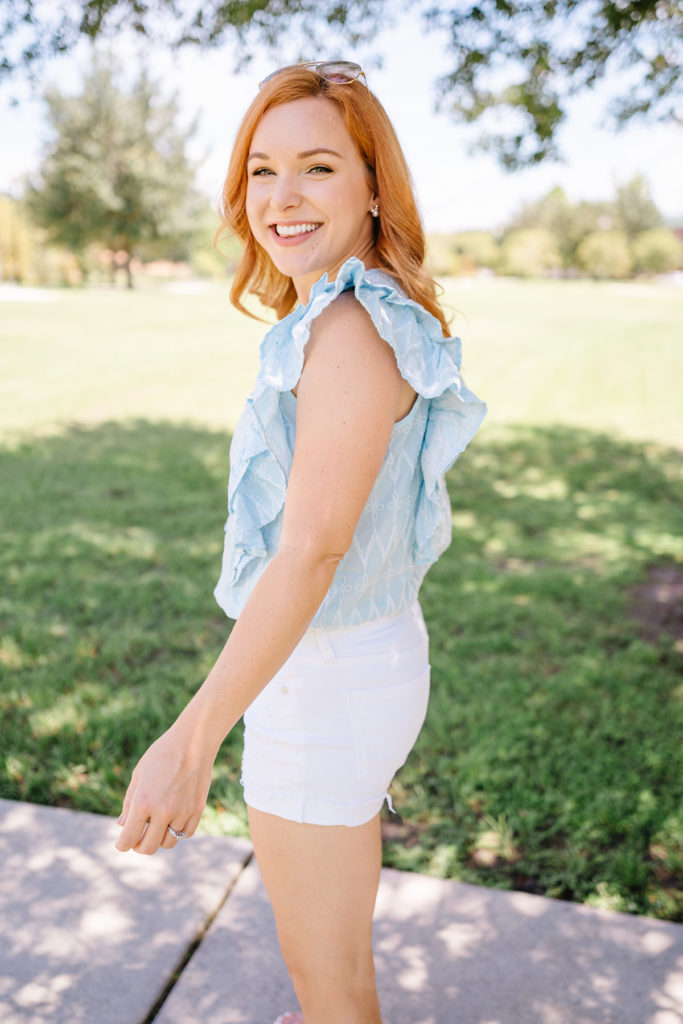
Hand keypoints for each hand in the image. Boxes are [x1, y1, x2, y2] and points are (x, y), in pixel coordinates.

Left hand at [115, 724, 214, 854]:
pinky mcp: (198, 810)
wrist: (193, 741)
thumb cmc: (162, 754)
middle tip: (138, 836)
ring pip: (168, 843)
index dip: (122, 845)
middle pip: (148, 847)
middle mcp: (163, 811)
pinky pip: (186, 833)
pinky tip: (173, 820)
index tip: (122, 842)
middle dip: (139, 846)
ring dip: (159, 838)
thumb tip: (122, 825)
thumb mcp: (139, 774)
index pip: (128, 839)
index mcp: (143, 802)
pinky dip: (177, 831)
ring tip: (156, 826)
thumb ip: (129, 802)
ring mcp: (182, 812)